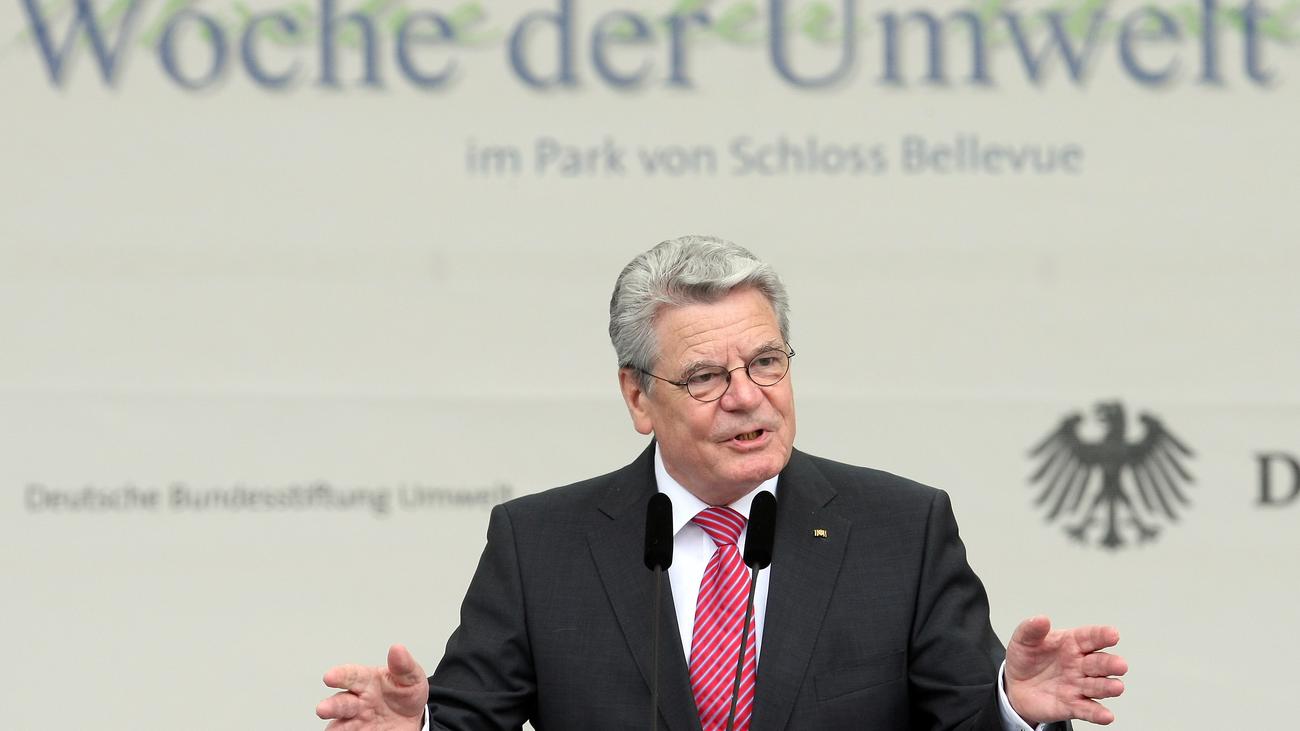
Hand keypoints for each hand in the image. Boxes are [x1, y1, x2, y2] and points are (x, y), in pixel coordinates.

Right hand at [316, 644, 428, 729]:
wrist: (413, 721)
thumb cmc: (405, 694)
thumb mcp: (411, 678)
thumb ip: (404, 666)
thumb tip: (398, 649)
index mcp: (366, 681)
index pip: (351, 676)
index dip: (340, 675)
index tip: (330, 677)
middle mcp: (356, 702)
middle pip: (340, 703)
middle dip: (331, 706)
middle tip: (323, 709)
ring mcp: (355, 722)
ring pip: (339, 724)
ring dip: (335, 727)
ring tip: (334, 730)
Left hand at [1005, 616, 1127, 725]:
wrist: (1014, 686)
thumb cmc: (1026, 658)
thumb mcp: (1023, 640)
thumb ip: (1031, 629)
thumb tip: (1041, 619)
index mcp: (1072, 644)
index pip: (1090, 637)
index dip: (1102, 635)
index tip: (1113, 634)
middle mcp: (1080, 665)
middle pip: (1099, 663)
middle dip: (1110, 664)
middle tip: (1120, 665)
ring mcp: (1078, 686)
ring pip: (1098, 687)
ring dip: (1108, 687)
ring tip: (1116, 687)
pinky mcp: (1072, 706)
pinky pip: (1087, 710)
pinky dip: (1097, 713)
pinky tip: (1106, 715)